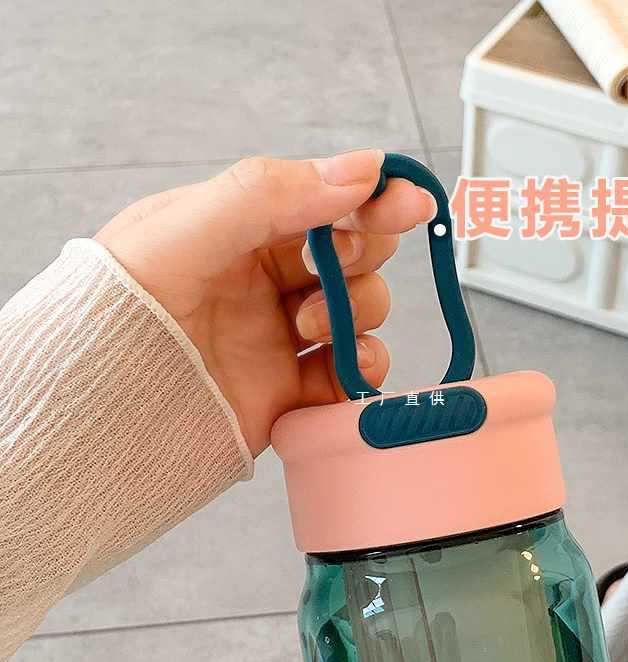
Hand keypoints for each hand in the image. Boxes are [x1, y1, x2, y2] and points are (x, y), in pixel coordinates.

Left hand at [95, 150, 434, 455]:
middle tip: (341, 261)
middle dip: (361, 254)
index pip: (323, 200)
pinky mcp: (294, 390)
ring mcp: (284, 337)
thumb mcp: (183, 231)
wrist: (103, 409)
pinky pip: (353, 373)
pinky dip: (366, 367)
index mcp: (242, 230)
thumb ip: (268, 193)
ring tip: (308, 325)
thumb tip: (361, 170)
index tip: (407, 201)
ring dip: (355, 311)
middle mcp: (267, 281)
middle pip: (354, 253)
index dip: (371, 197)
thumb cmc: (122, 308)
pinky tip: (349, 365)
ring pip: (361, 310)